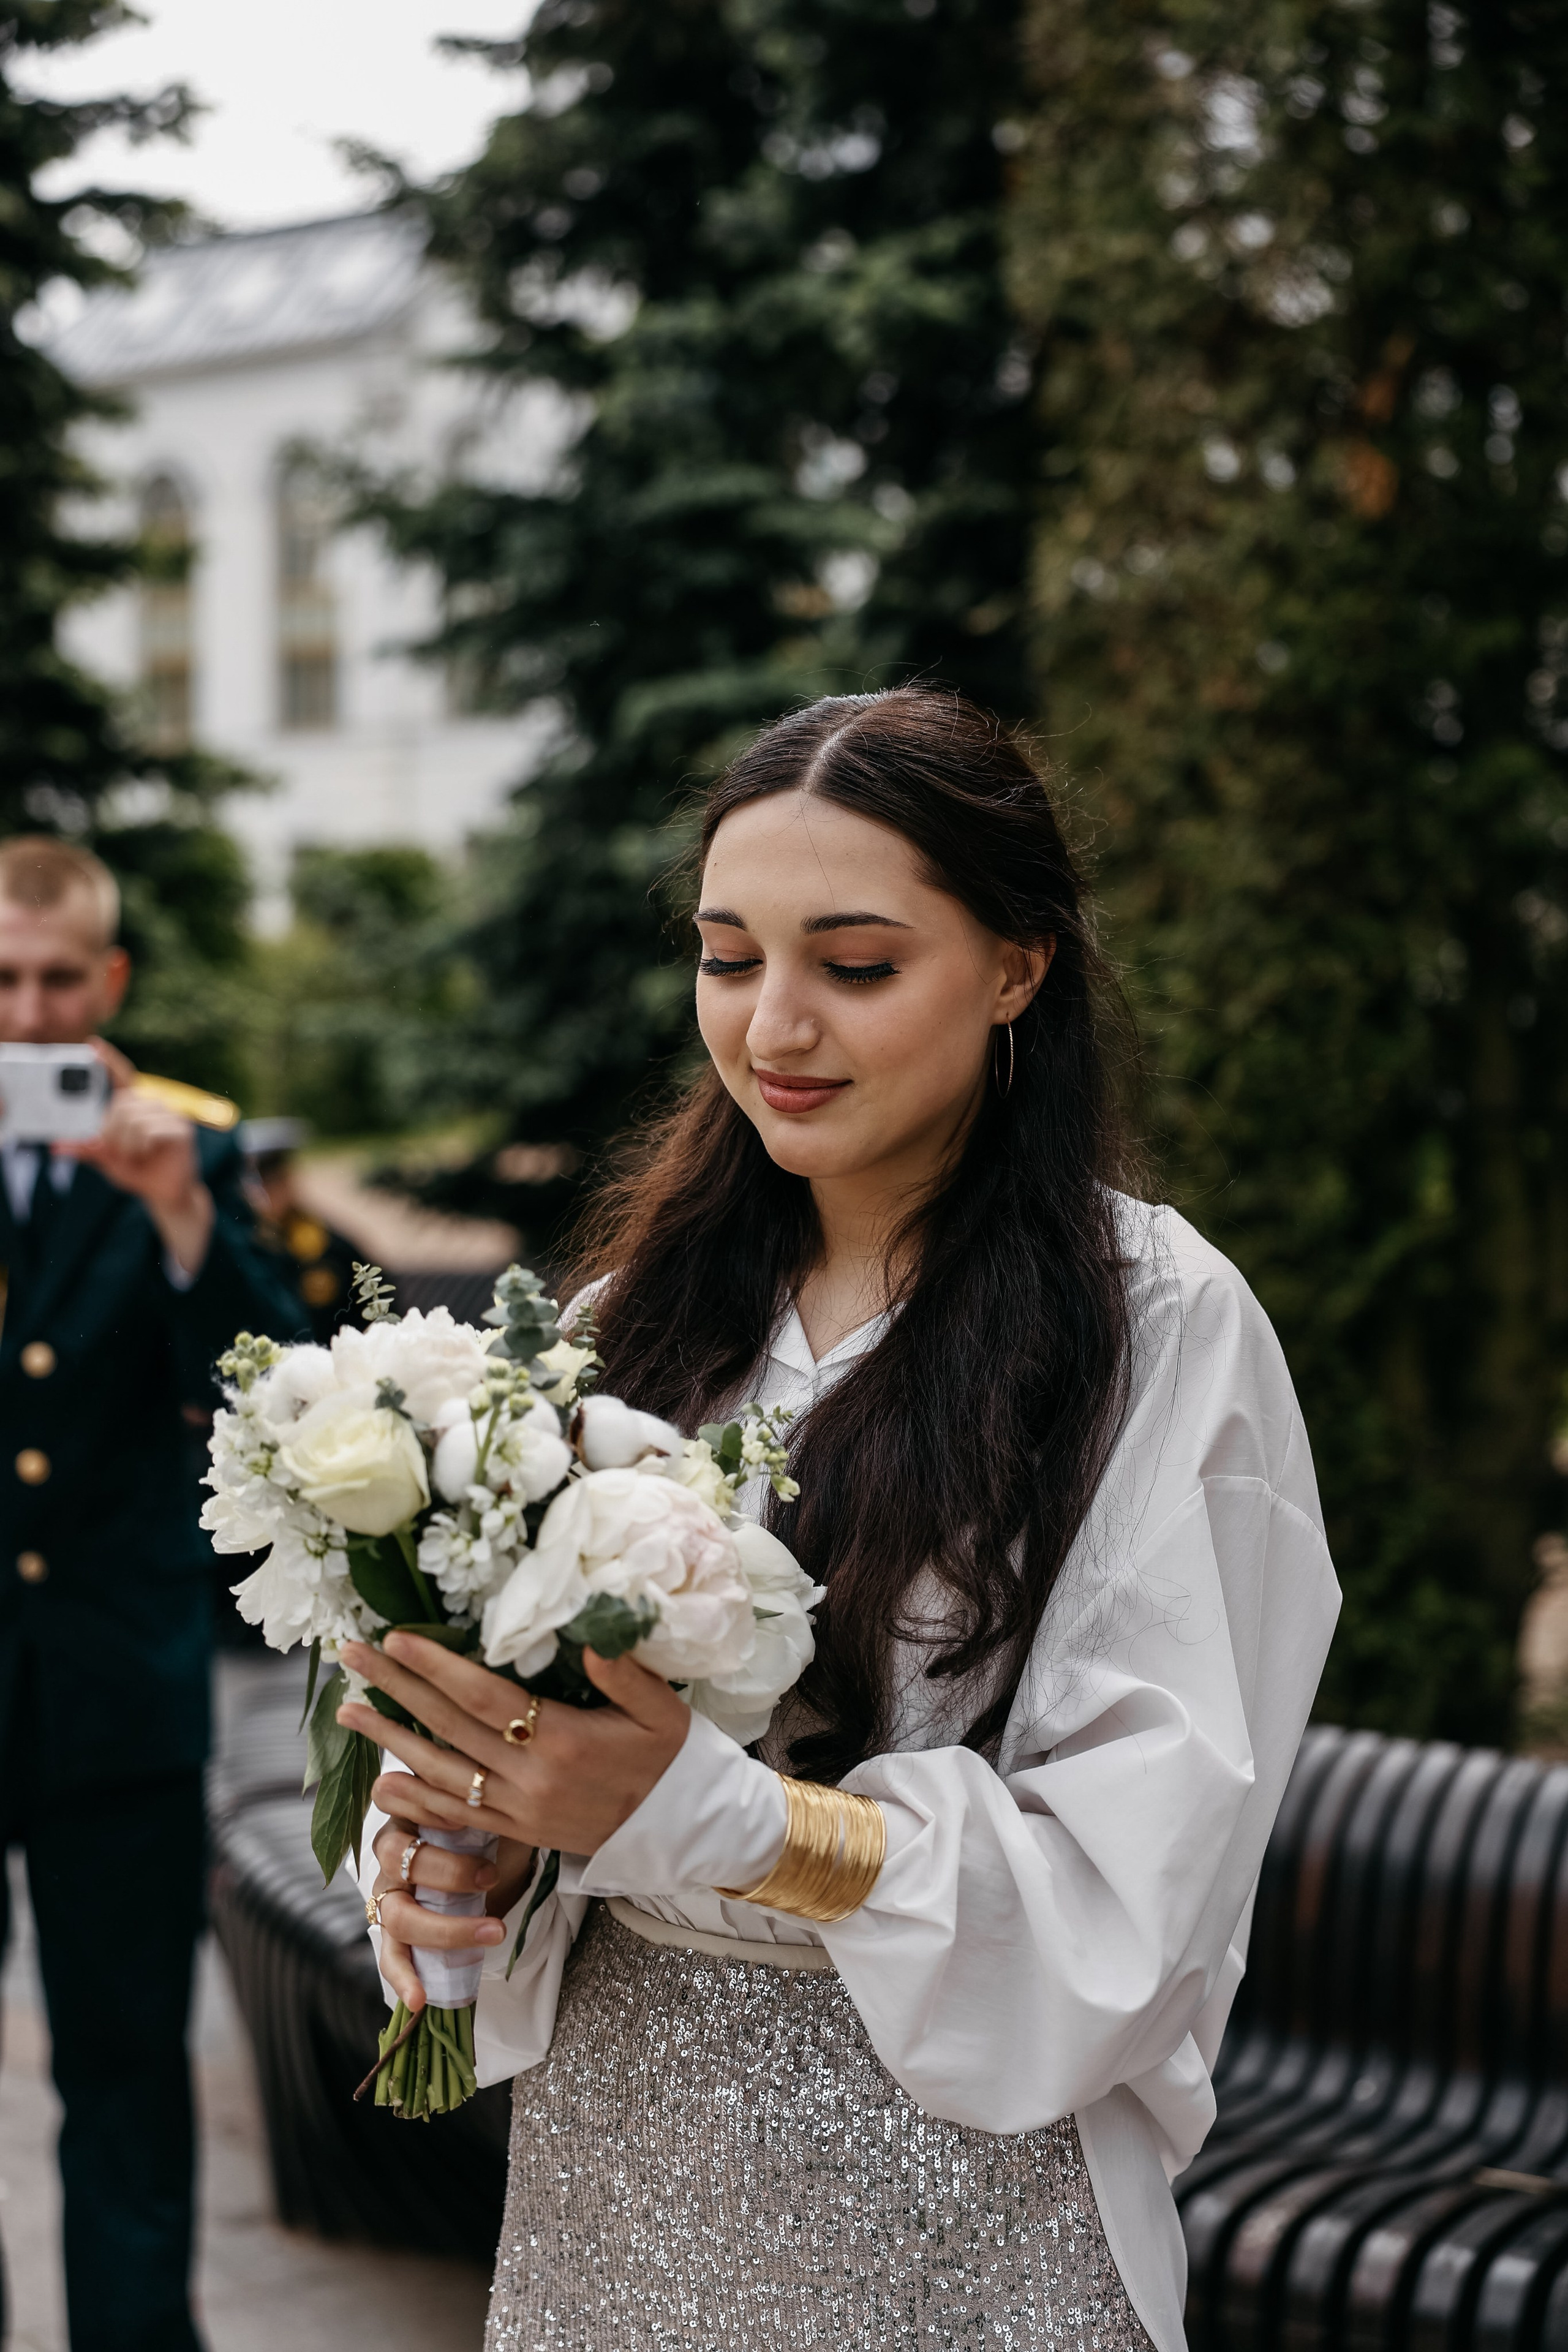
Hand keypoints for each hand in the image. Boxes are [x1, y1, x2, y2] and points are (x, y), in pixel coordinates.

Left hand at [59, 1039, 212, 1273]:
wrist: (165, 1194)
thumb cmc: (139, 1172)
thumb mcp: (106, 1159)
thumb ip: (86, 1149)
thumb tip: (57, 1146)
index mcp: (136, 1107)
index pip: (122, 1077)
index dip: (109, 1060)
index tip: (92, 1044)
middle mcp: (154, 1105)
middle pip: (122, 1103)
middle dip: (111, 1131)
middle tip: (115, 1150)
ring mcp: (171, 1114)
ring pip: (134, 1118)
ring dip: (126, 1143)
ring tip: (134, 1155)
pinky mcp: (181, 1128)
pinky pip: (151, 1129)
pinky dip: (141, 1146)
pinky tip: (148, 1155)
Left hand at [336, 1632, 691, 1860]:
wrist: (677, 1829)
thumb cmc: (668, 1758)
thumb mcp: (662, 1711)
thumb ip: (624, 1674)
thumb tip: (589, 1638)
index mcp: (564, 1739)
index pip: (485, 1698)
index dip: (437, 1667)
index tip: (397, 1638)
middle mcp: (531, 1777)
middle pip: (448, 1726)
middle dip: (395, 1686)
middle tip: (351, 1653)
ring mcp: (518, 1809)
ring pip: (439, 1771)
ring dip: (388, 1738)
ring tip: (345, 1708)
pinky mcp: (515, 1829)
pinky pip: (454, 1813)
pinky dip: (413, 1798)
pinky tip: (380, 1778)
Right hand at [367, 1811, 533, 2015]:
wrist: (497, 1868)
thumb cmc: (491, 1830)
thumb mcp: (493, 1807)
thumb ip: (488, 1798)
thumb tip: (512, 1789)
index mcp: (409, 1809)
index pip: (391, 1794)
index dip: (420, 1804)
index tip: (462, 1818)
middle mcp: (391, 1849)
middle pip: (394, 1856)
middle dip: (446, 1870)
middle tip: (492, 1876)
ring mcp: (388, 1893)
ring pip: (397, 1912)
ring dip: (446, 1927)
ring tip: (493, 1933)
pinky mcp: (394, 1932)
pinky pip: (390, 1956)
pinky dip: (403, 1977)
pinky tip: (418, 1998)